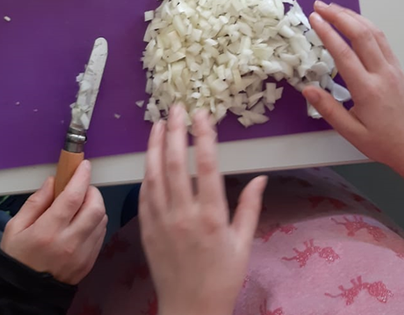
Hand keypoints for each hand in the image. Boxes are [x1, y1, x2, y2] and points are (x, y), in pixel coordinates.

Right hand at [0, 160, 106, 284]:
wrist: (26, 293)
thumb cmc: (17, 257)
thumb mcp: (15, 227)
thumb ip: (35, 203)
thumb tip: (52, 182)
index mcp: (48, 231)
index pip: (72, 197)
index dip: (81, 177)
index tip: (83, 166)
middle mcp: (69, 242)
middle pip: (95, 207)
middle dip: (92, 191)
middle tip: (82, 188)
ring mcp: (82, 254)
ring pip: (102, 220)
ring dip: (95, 206)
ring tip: (81, 206)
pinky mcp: (90, 262)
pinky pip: (101, 234)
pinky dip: (96, 222)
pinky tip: (83, 222)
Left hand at [140, 105, 267, 314]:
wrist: (191, 309)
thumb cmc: (222, 278)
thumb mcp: (243, 244)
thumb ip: (250, 207)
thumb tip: (260, 177)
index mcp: (212, 217)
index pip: (207, 166)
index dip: (204, 136)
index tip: (202, 115)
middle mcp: (184, 215)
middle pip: (176, 163)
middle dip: (175, 132)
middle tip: (176, 109)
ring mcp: (161, 221)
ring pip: (154, 174)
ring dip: (155, 146)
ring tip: (158, 124)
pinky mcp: (147, 229)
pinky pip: (144, 194)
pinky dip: (147, 172)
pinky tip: (150, 157)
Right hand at [303, 2, 403, 170]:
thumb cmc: (383, 142)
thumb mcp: (351, 132)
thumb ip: (328, 109)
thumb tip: (307, 89)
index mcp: (368, 90)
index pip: (344, 54)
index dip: (328, 33)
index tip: (313, 18)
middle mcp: (382, 74)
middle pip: (361, 35)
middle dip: (339, 16)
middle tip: (319, 5)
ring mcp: (392, 68)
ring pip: (374, 33)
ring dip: (353, 17)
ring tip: (334, 8)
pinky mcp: (397, 68)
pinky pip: (382, 40)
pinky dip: (366, 26)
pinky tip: (355, 22)